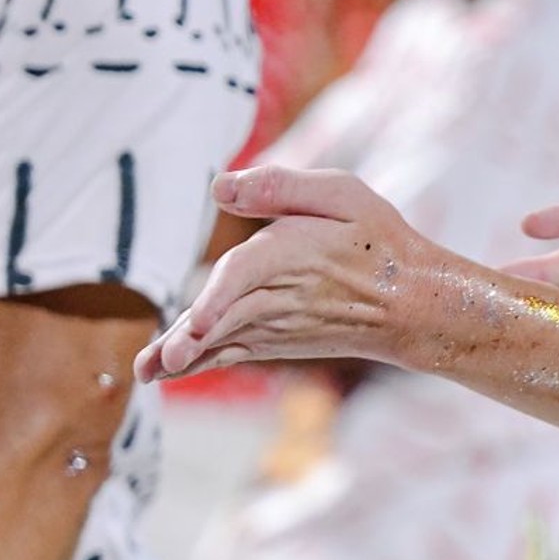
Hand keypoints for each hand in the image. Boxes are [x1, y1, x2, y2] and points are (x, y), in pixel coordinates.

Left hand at [138, 167, 428, 381]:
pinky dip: (200, 363)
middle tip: (153, 366)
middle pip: (226, 318)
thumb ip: (280, 186)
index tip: (197, 324)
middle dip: (190, 340)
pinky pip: (231, 353)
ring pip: (223, 340)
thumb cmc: (376, 241)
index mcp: (291, 252)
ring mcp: (277, 324)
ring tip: (147, 373)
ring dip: (183, 357)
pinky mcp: (276, 341)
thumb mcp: (343, 193)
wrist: (411, 304)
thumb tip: (219, 187)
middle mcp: (280, 295)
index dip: (220, 299)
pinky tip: (165, 372)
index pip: (246, 275)